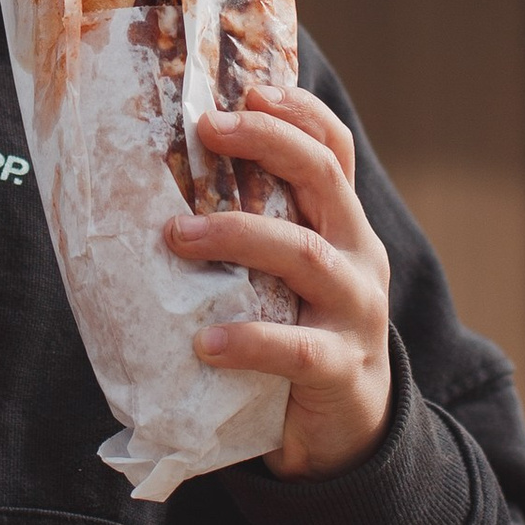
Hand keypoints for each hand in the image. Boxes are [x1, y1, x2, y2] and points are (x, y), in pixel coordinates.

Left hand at [172, 86, 393, 478]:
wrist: (345, 434)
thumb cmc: (298, 335)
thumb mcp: (287, 277)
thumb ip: (255, 234)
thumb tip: (166, 184)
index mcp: (343, 227)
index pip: (333, 152)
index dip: (297, 113)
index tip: (248, 90)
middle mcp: (358, 257)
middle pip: (323, 180)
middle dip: (267, 145)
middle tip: (206, 129)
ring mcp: (356, 312)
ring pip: (306, 255)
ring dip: (239, 235)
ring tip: (177, 237)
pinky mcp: (341, 369)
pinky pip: (295, 347)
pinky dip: (249, 339)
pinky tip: (205, 341)